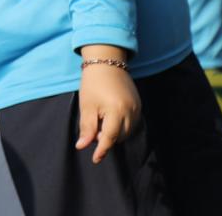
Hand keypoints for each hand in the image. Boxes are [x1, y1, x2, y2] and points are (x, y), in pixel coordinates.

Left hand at [76, 46, 139, 162]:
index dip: (102, 150)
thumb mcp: (86, 106)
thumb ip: (86, 127)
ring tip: (100, 121)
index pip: (110, 137)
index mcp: (116, 111)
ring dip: (115, 133)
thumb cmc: (93, 83)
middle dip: (107, 138)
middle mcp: (131, 111)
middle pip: (120, 137)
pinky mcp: (139, 105)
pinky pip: (132, 123)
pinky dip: (122, 126)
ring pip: (127, 132)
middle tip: (92, 129)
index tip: (95, 159)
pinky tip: (110, 118)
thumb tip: (82, 146)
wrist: (107, 62)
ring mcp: (137, 108)